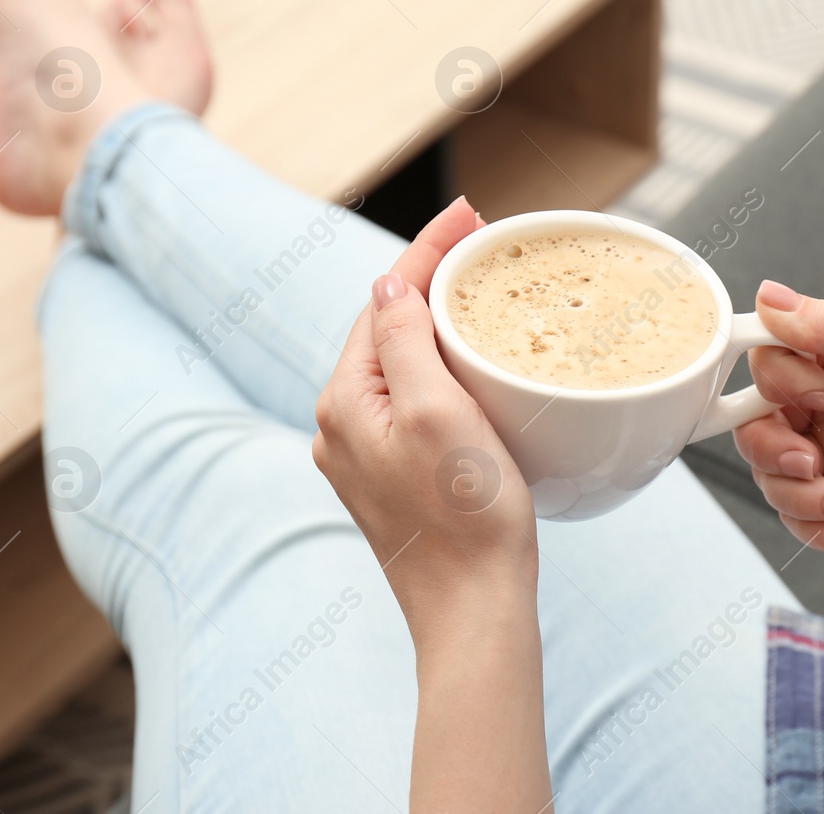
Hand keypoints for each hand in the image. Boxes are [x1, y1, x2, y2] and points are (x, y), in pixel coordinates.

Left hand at [312, 198, 536, 641]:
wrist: (474, 610)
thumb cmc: (466, 518)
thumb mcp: (437, 411)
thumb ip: (405, 340)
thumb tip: (388, 282)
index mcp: (346, 402)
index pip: (384, 300)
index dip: (427, 250)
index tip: (468, 214)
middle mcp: (344, 426)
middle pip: (388, 325)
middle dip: (430, 276)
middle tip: (479, 239)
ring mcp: (367, 454)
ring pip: (400, 362)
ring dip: (435, 320)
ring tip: (478, 285)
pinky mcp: (395, 476)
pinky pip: (413, 399)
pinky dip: (440, 366)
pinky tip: (470, 361)